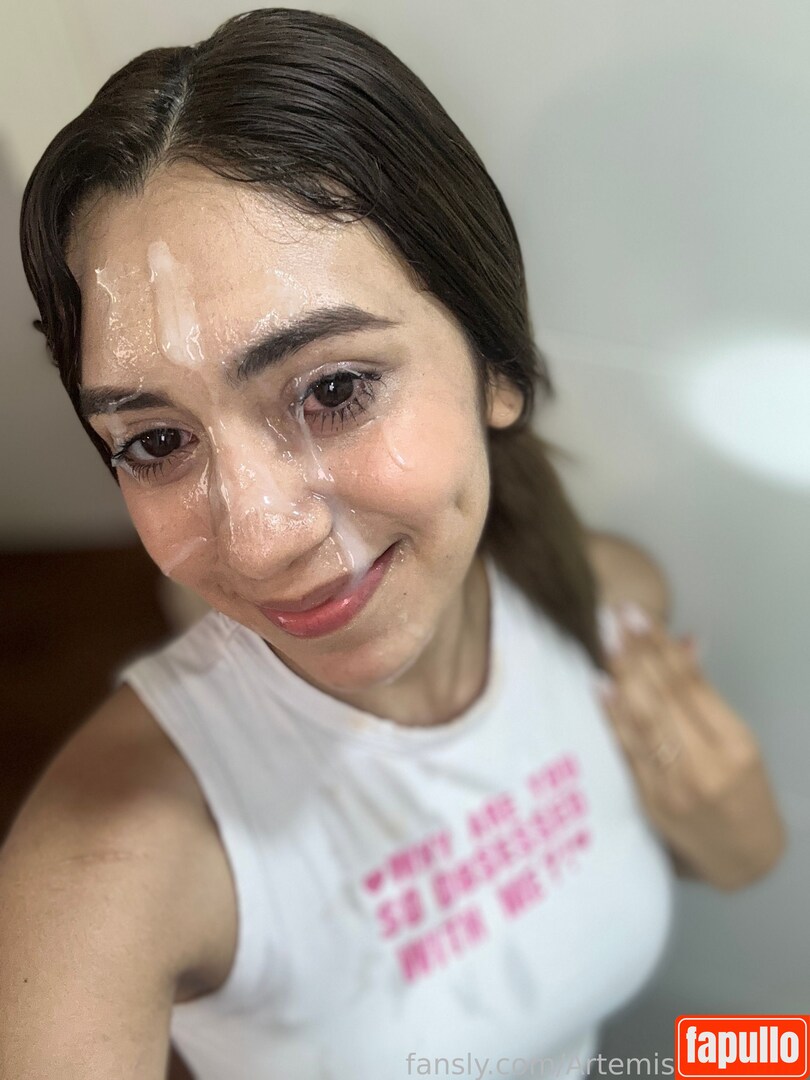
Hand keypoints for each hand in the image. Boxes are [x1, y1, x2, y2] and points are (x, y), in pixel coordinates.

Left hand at [594, 602, 785, 889]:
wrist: (744, 860)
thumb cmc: (745, 793)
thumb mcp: (740, 741)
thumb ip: (705, 695)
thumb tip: (683, 642)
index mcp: (734, 744)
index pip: (691, 685)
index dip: (662, 647)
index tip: (638, 614)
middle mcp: (704, 764)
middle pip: (663, 699)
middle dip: (635, 654)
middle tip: (612, 616)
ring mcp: (674, 786)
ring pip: (643, 722)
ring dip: (620, 677)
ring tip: (603, 641)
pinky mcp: (650, 802)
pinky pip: (628, 752)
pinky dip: (613, 718)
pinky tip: (600, 689)